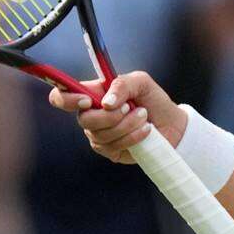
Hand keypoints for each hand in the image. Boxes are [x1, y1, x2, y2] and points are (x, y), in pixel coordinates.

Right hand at [46, 70, 186, 162]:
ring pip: (101, 134)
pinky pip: (114, 146)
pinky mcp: (110, 151)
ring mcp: (98, 135)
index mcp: (92, 95)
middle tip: (131, 108)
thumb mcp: (141, 82)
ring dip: (127, 124)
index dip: (67, 99)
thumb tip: (105, 102)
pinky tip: (145, 130)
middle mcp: (91, 115)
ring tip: (143, 116)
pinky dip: (133, 136)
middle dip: (111, 116)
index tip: (88, 100)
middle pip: (84, 119)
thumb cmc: (152, 100)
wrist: (171, 124)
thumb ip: (122, 84)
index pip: (61, 96)